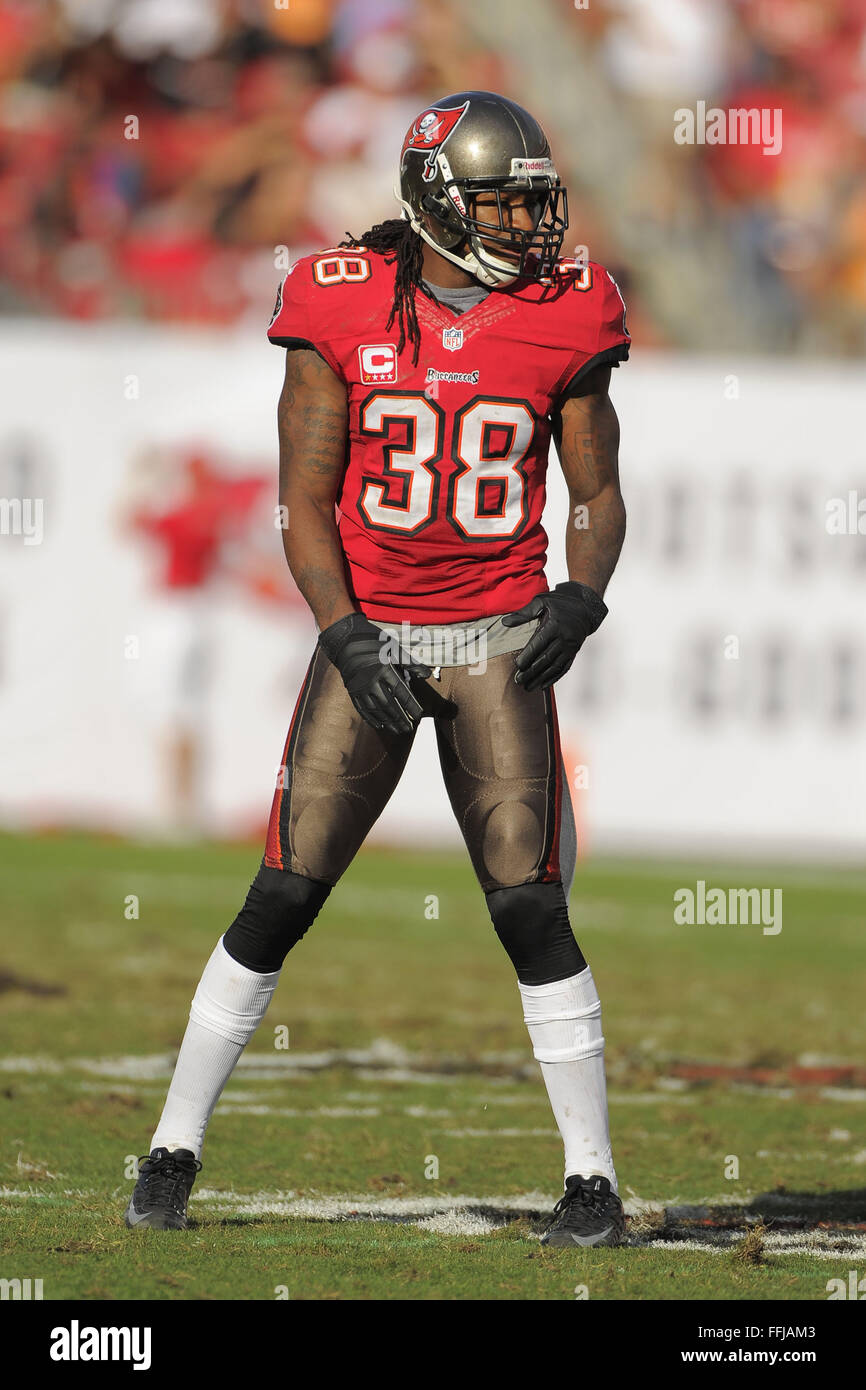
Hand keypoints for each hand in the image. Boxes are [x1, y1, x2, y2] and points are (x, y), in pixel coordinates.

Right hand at [318, 612, 431, 733]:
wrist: (344, 640)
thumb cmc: (372, 642)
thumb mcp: (393, 648)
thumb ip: (411, 663)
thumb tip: (427, 675)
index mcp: (383, 670)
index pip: (400, 692)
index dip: (410, 705)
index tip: (418, 715)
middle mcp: (371, 681)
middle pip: (388, 705)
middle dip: (400, 718)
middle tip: (409, 728)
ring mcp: (360, 688)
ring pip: (376, 710)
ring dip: (388, 721)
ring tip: (398, 730)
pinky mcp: (352, 691)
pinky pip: (362, 709)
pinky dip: (371, 718)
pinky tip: (380, 725)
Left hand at [501, 581, 606, 691]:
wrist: (584, 608)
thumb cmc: (559, 603)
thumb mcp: (541, 602)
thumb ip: (523, 613)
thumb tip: (505, 622)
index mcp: (555, 625)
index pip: (539, 644)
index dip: (528, 656)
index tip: (518, 665)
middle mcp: (564, 638)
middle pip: (546, 658)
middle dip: (532, 671)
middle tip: (518, 680)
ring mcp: (571, 647)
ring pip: (554, 666)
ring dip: (541, 678)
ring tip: (527, 687)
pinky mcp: (574, 653)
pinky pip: (564, 668)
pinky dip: (553, 678)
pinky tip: (542, 686)